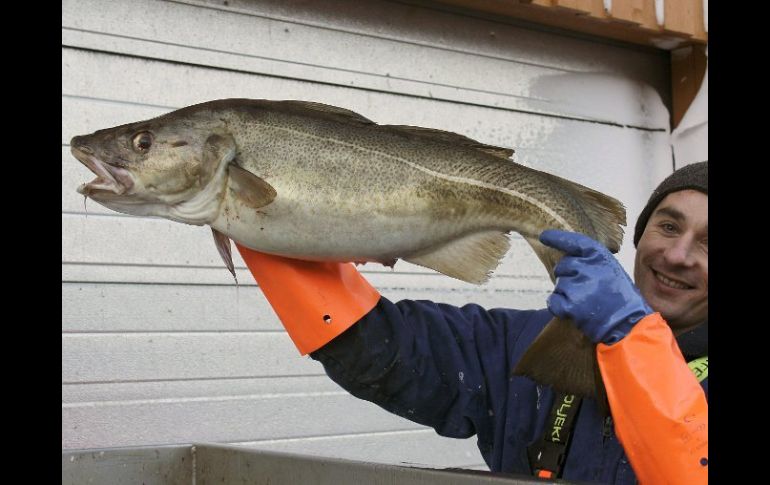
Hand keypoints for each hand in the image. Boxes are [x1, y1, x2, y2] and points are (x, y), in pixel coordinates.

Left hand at [539, 229, 652, 344]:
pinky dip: (559, 306)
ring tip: (585, 301)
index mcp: (600, 256)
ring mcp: (578, 286)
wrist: (628, 323)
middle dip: (567, 275)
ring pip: (559, 284)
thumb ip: (591, 262)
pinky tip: (573, 310)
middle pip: (562, 265)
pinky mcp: (571, 305)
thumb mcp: (610, 270)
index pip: (574, 242)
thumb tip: (567, 257)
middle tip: (585, 288)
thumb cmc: (620, 296)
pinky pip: (553, 300)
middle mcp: (587, 268)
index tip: (544, 236)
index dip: (557, 238)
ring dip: (566, 293)